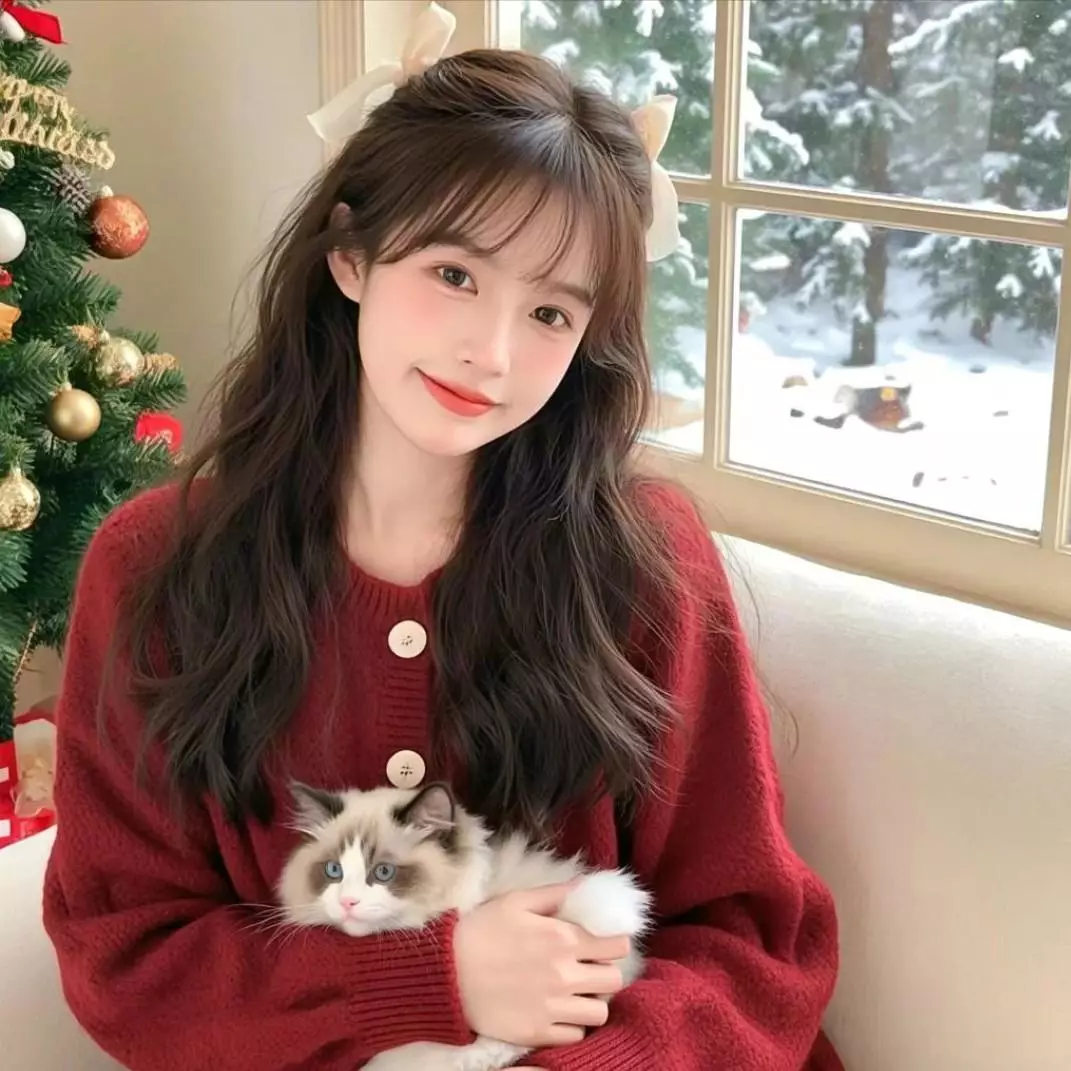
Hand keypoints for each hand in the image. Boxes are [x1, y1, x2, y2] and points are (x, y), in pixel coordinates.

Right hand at [454, 882, 628, 1048]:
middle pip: (614, 980)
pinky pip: (576, 1035)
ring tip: (576, 992)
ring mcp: (552, 1007)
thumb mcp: (517, 901)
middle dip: (607, 972)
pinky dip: (573, 1025)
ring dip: (592, 1000)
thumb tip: (584, 885)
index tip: (605, 943)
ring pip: (600, 1012)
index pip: (616, 946)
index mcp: (563, 939)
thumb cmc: (481, 930)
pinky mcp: (538, 1032)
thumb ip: (556, 894)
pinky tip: (558, 1011)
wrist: (445, 973)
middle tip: (590, 968)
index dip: (615, 943)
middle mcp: (565, 975)